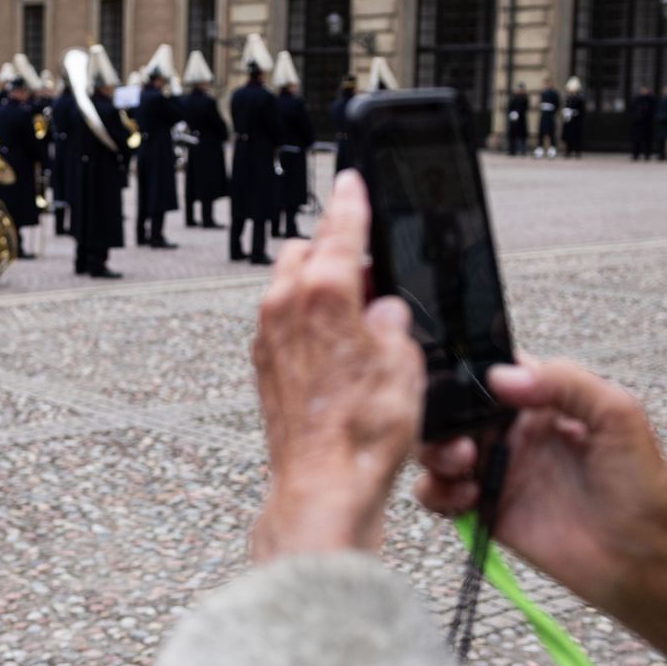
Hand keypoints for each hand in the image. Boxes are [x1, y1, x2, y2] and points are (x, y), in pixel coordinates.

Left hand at [250, 171, 424, 560]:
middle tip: (367, 258)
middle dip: (332, 247)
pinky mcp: (262, 365)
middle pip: (304, 251)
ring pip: (288, 285)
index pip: (339, 229)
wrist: (321, 484)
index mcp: (323, 293)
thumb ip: (393, 324)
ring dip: (316, 284)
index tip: (352, 181)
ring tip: (356, 306)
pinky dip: (304, 318)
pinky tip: (334, 342)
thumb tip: (384, 313)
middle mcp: (285, 307)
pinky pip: (282, 321)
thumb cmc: (363, 433)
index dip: (351, 201)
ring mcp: (267, 336)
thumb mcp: (404, 365)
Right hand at [415, 360, 666, 665]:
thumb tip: (501, 377)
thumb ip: (567, 383)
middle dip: (441, 415)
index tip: (461, 383)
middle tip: (462, 437)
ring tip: (463, 465)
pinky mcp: (483, 510)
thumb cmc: (642, 491)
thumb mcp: (620, 417)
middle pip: (453, 410)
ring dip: (435, 452)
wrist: (642, 564)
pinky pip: (437, 494)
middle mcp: (514, 434)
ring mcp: (496, 472)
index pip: (493, 372)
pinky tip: (468, 498)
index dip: (469, 372)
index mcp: (545, 404)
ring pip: (438, 448)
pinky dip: (436, 492)